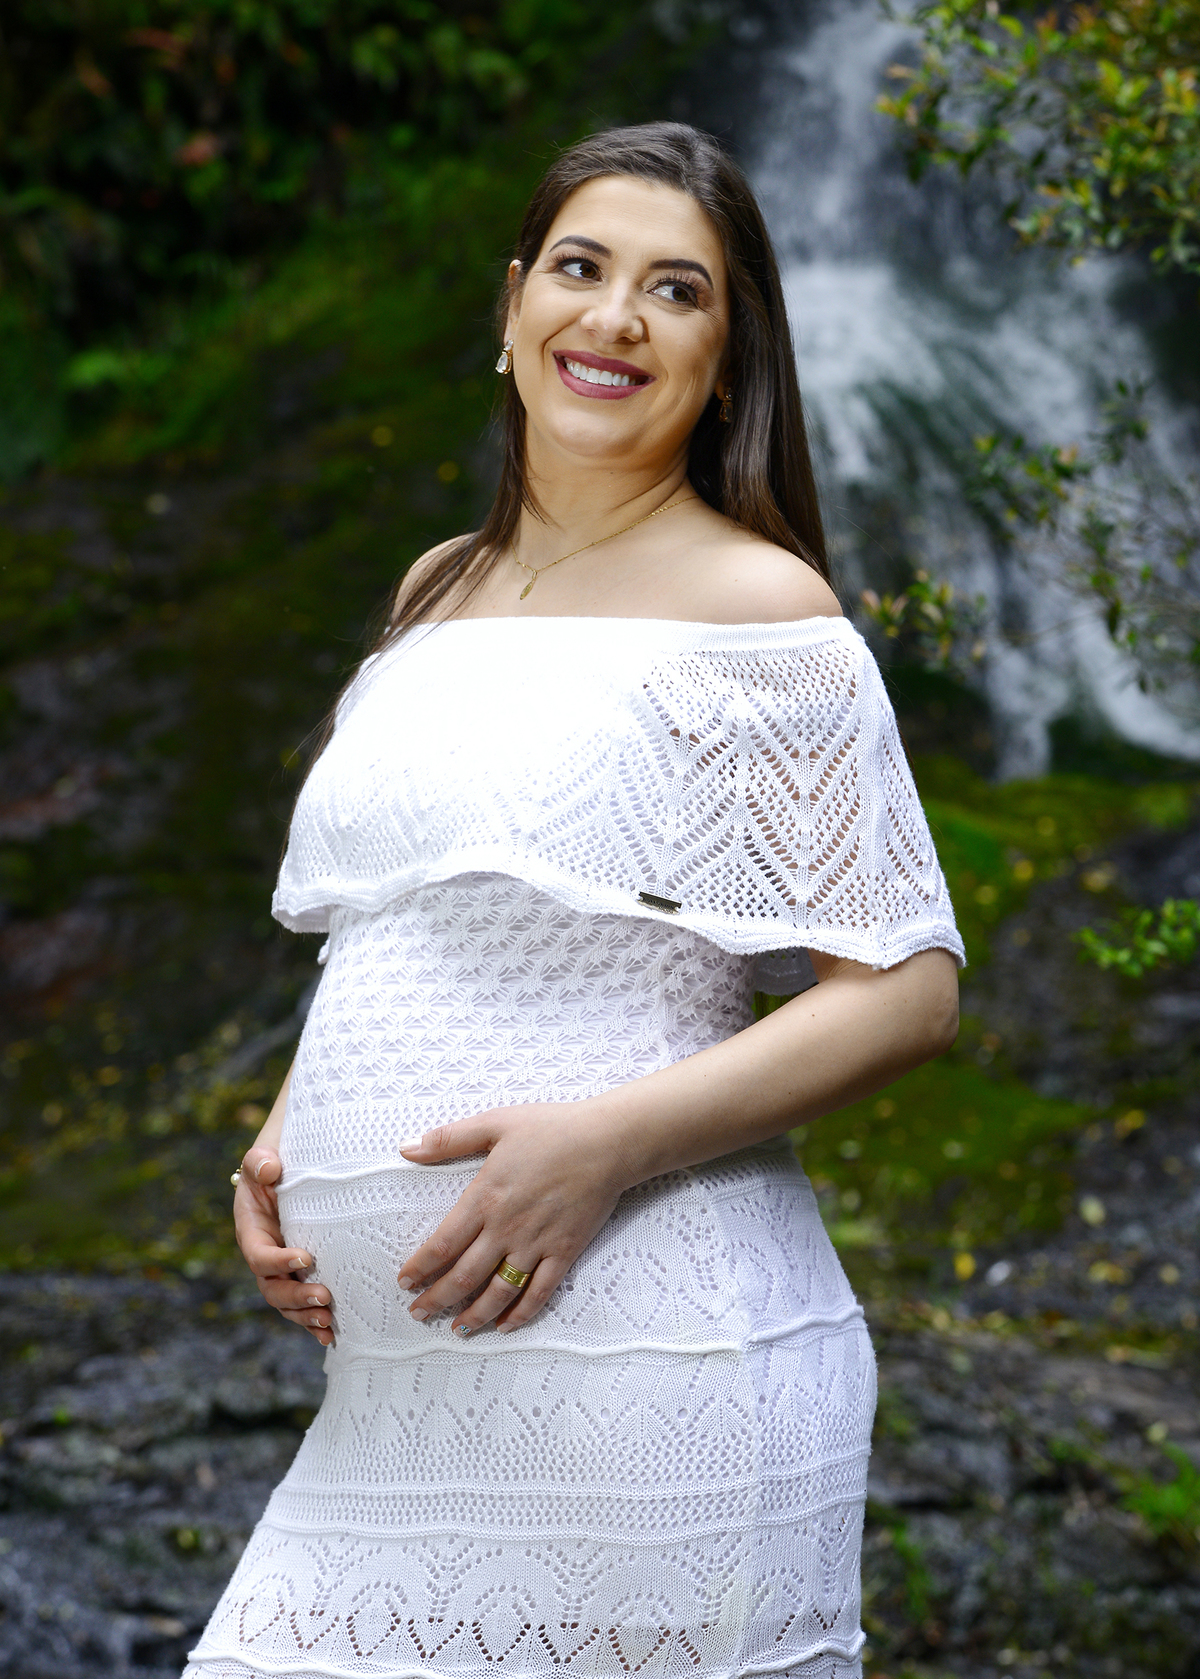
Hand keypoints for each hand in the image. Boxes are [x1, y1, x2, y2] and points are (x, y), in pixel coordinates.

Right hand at [233, 1145, 333, 1346]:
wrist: (295, 1161)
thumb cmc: (279, 1156)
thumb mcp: (264, 1153)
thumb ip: (259, 1160)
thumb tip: (268, 1170)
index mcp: (251, 1229)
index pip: (258, 1254)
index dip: (277, 1261)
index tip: (305, 1257)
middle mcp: (265, 1252)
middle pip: (271, 1287)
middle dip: (296, 1297)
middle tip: (325, 1297)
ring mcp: (283, 1267)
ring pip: (286, 1302)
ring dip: (306, 1316)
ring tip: (329, 1322)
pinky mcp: (303, 1272)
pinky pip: (304, 1302)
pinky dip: (314, 1321)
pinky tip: (332, 1334)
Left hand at [397, 1101, 630, 1336]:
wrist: (606, 1141)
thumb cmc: (551, 1128)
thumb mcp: (494, 1123)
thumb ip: (448, 1139)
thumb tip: (406, 1149)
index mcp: (485, 1198)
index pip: (442, 1244)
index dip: (420, 1268)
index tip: (404, 1282)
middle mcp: (506, 1228)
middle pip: (463, 1276)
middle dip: (436, 1299)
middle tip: (417, 1313)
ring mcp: (536, 1244)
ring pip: (498, 1292)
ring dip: (473, 1315)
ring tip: (455, 1329)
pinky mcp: (564, 1252)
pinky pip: (539, 1292)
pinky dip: (520, 1314)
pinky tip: (505, 1326)